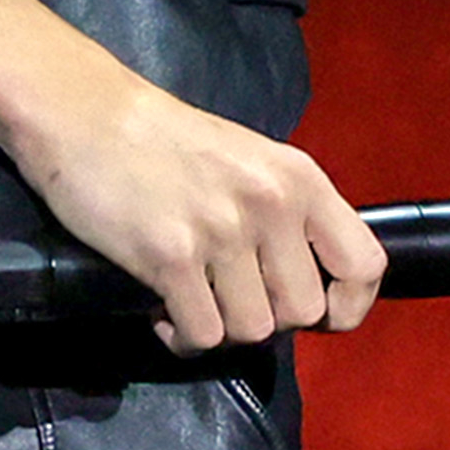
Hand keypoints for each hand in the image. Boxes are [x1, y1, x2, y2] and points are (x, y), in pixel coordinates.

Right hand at [10, 82, 385, 355]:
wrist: (85, 114)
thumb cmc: (164, 141)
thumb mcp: (249, 159)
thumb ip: (286, 212)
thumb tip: (308, 283)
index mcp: (298, 178)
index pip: (364, 264)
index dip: (348, 305)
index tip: (320, 315)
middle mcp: (270, 203)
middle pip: (302, 311)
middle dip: (265, 316)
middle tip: (227, 296)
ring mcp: (222, 230)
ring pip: (252, 330)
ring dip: (221, 328)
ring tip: (191, 299)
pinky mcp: (171, 256)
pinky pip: (201, 335)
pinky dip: (181, 336)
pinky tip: (162, 309)